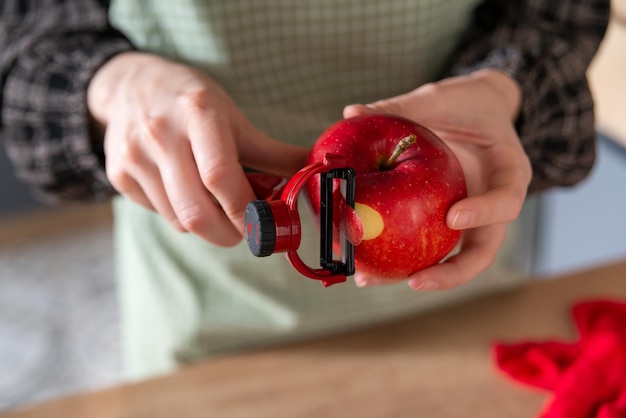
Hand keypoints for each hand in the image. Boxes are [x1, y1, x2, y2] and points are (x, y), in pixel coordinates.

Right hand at [88, 52, 307, 245]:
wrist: (131, 84)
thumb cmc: (192, 101)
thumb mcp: (234, 118)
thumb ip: (274, 154)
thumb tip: (312, 177)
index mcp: (198, 112)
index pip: (221, 176)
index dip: (244, 210)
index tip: (261, 223)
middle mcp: (160, 133)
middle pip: (195, 211)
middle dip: (227, 233)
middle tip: (242, 230)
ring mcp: (133, 155)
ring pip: (178, 220)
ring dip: (205, 224)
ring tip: (214, 203)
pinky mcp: (117, 173)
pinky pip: (158, 214)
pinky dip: (179, 215)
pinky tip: (184, 191)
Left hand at [344, 69, 531, 289]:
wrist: (478, 111)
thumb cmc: (464, 104)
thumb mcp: (438, 98)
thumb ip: (401, 107)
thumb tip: (350, 110)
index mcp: (508, 170)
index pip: (507, 199)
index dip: (484, 212)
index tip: (453, 217)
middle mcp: (493, 203)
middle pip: (483, 250)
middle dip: (452, 273)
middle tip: (416, 280)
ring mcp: (473, 219)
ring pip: (453, 259)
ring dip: (418, 276)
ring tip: (372, 279)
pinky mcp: (449, 224)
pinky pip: (429, 246)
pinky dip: (401, 258)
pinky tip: (365, 266)